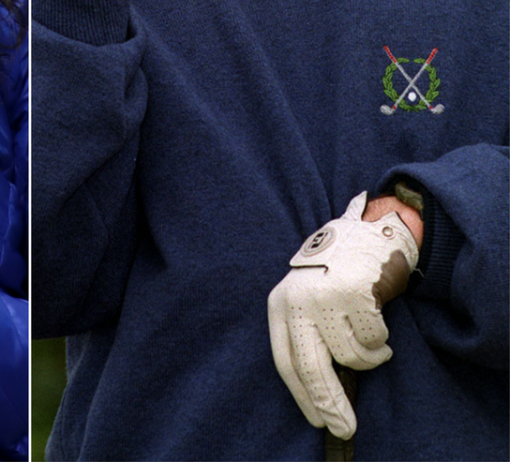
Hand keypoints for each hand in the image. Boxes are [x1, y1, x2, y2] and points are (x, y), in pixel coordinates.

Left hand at [267, 191, 418, 439]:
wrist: (365, 234)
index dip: (302, 395)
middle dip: (329, 402)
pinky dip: (380, 339)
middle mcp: (298, 300)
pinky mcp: (353, 291)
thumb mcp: (308, 300)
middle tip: (344, 427)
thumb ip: (309, 335)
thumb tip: (321, 395)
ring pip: (350, 355)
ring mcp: (325, 295)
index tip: (318, 421)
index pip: (285, 360)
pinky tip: (376, 317)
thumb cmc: (336, 276)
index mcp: (280, 304)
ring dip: (368, 357)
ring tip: (370, 337)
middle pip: (311, 365)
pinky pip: (373, 339)